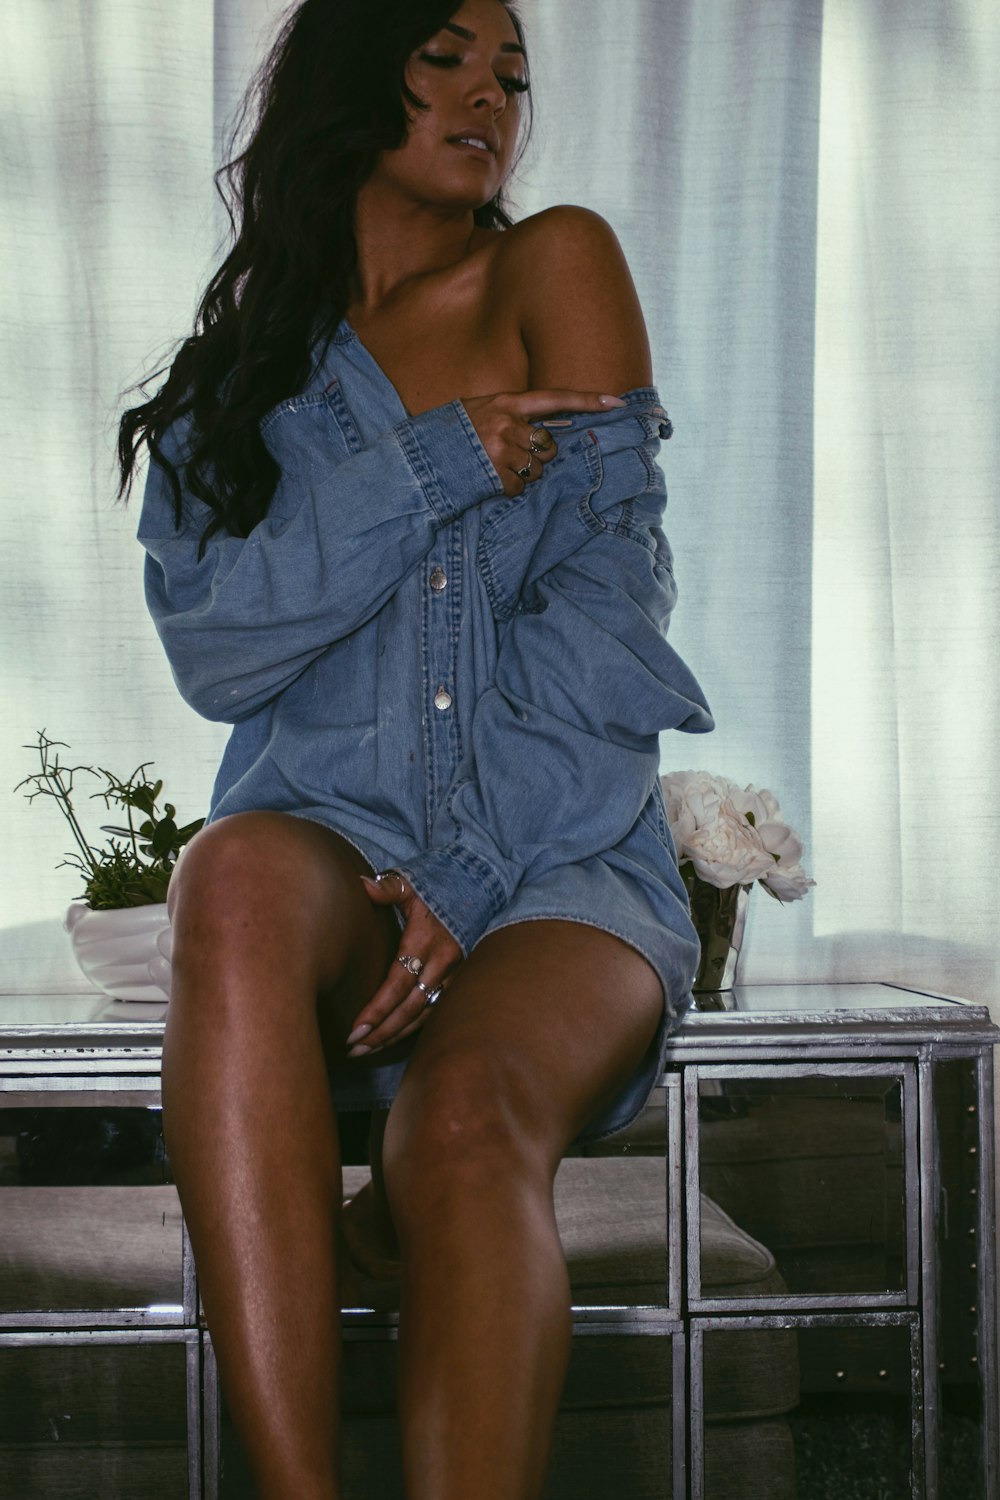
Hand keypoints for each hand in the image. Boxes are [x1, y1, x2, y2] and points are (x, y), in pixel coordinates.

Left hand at [348, 871, 462, 1054]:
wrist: (479, 885)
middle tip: (354, 1049)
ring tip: (368, 1051)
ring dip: (396, 1036)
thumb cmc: (438, 884)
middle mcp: (442, 962)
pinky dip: (414, 1027)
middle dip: (382, 1032)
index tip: (355, 1030)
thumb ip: (387, 888)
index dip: (377, 1010)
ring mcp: (454, 973)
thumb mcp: (412, 883)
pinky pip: (435, 1010)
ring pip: (423, 1015)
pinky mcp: (460, 979)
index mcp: (425, 941)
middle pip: (409, 1008)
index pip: (397, 984)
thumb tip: (360, 885)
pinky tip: (394, 1039)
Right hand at [462, 389, 626, 496]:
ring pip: (537, 469)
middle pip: (549, 446)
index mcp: (505, 402)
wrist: (419, 457)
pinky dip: (509, 488)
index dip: (588, 401)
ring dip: (523, 474)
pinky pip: (520, 487)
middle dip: (538, 456)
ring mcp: (501, 449)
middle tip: (512, 456)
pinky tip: (489, 480)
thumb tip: (540, 431)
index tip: (617, 402)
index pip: (555, 398)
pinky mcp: (495, 474)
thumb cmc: (451, 434)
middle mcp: (507, 423)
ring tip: (495, 468)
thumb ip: (509, 415)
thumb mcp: (478, 410)